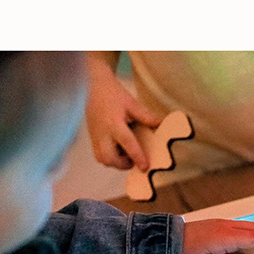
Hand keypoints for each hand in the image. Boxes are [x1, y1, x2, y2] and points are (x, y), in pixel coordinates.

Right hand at [85, 55, 164, 170]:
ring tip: (125, 154)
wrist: (94, 86)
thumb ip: (146, 117)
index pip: (126, 142)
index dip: (137, 156)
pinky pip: (99, 154)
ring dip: (115, 162)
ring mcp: (95, 136)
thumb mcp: (132, 104)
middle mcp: (102, 132)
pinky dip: (109, 157)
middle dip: (122, 164)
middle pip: (108, 158)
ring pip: (102, 159)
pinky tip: (118, 149)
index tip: (145, 167)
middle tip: (133, 160)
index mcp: (114, 123)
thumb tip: (162, 125)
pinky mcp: (92, 137)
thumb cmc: (114, 94)